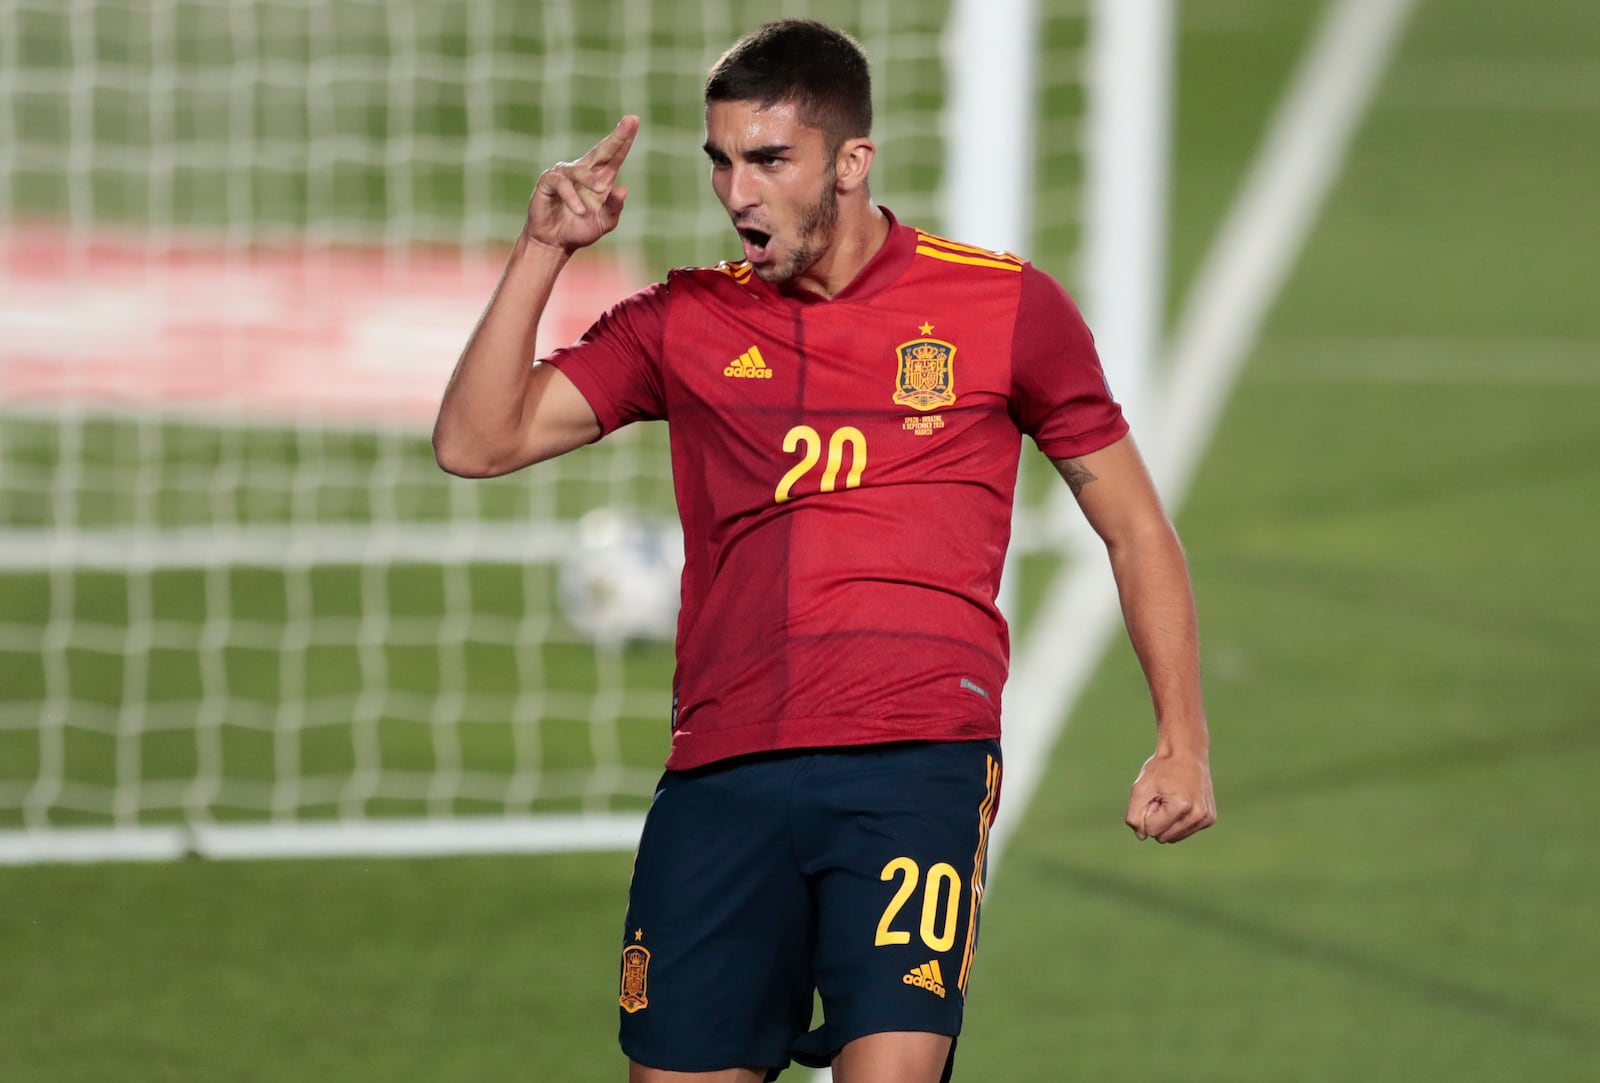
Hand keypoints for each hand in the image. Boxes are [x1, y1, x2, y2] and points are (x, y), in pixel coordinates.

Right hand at [525, 115, 638, 252]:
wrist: (555, 243)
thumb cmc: (580, 229)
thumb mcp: (604, 222)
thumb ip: (614, 208)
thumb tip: (623, 189)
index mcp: (601, 178)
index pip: (615, 155)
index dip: (624, 139)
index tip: (635, 120)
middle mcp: (584, 171)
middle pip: (602, 150)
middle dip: (617, 136)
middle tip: (630, 121)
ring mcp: (565, 174)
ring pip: (581, 170)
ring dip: (591, 181)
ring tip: (599, 191)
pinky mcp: (548, 182)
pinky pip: (561, 184)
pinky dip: (572, 198)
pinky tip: (580, 211)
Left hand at [1126, 746, 1214, 842]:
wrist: (1187, 753)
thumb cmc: (1162, 769)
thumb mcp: (1140, 788)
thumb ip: (1135, 816)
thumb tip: (1142, 837)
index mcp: (1182, 806)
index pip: (1151, 831)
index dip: (1147, 813)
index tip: (1154, 796)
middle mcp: (1198, 815)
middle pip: (1163, 837)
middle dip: (1157, 820)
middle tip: (1162, 797)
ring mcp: (1206, 818)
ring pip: (1173, 837)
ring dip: (1167, 821)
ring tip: (1171, 799)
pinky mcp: (1209, 819)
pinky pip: (1184, 832)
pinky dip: (1178, 820)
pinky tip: (1182, 802)